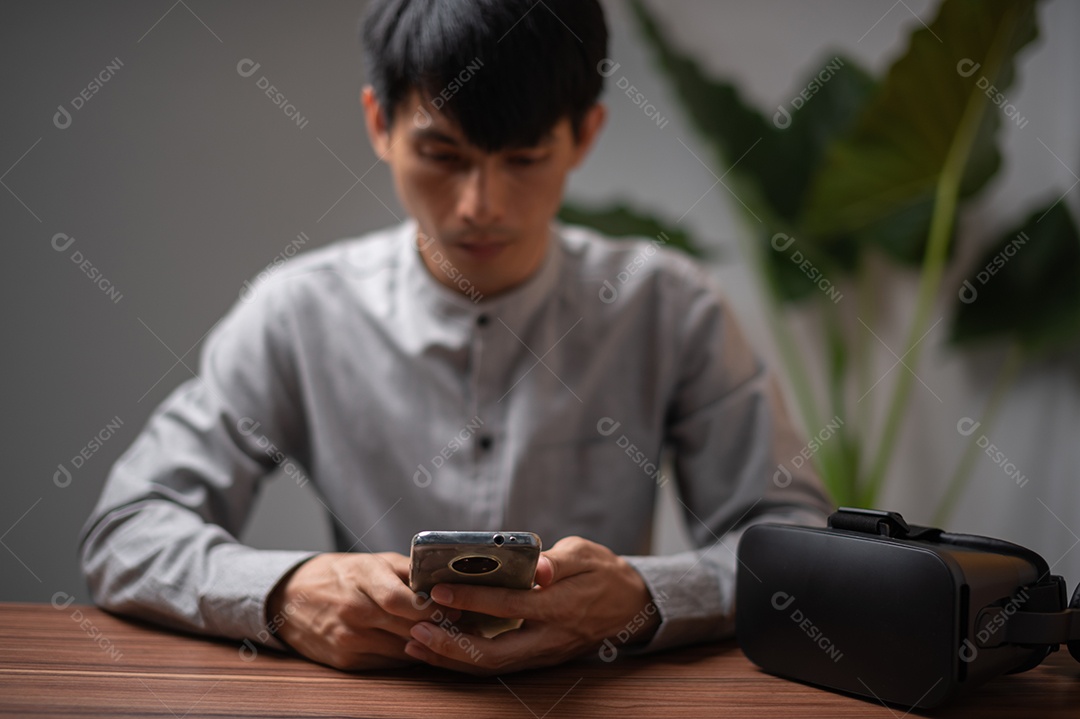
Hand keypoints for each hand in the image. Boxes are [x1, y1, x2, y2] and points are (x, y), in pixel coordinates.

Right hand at [265, 552, 451, 670]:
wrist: (291, 599)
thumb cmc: (341, 575)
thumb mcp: (372, 561)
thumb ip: (408, 571)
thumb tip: (446, 582)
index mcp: (361, 579)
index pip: (399, 599)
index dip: (431, 607)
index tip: (455, 607)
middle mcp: (353, 611)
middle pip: (406, 627)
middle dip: (438, 627)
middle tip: (463, 625)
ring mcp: (348, 639)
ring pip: (402, 649)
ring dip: (427, 644)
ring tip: (448, 635)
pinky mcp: (346, 661)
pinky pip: (388, 662)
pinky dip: (406, 655)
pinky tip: (417, 645)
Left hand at [403, 536, 659, 674]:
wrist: (630, 605)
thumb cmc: (602, 572)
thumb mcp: (585, 555)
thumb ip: (559, 561)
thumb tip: (539, 568)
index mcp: (562, 607)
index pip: (510, 605)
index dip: (472, 600)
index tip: (440, 591)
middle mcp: (550, 638)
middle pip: (495, 654)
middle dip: (452, 646)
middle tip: (416, 631)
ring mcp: (543, 654)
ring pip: (492, 666)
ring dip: (452, 659)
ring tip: (416, 644)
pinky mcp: (537, 659)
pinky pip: (497, 665)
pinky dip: (465, 660)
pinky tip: (439, 649)